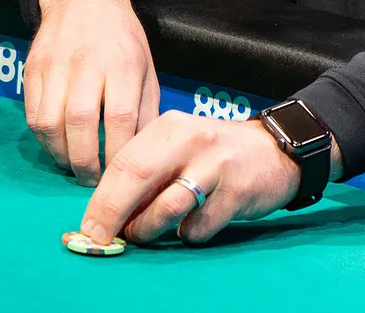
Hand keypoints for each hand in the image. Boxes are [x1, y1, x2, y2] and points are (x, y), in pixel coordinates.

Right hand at [23, 0, 158, 185]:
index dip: (117, 154)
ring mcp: (54, 65)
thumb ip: (146, 111)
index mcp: (123, 63)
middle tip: (92, 181)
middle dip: (85, 162)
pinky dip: (43, 139)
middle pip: (80, 122)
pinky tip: (58, 145)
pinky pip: (32, 115)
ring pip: (49, 122)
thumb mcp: (147, 68)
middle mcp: (87, 63)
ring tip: (73, 165)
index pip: (120, 118)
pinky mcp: (31, 69)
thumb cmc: (122, 40)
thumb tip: (143, 155)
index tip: (120, 176)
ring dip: (60, 155)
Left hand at [80, 111, 300, 245]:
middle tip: (101, 238)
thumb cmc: (215, 153)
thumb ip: (148, 170)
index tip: (88, 225)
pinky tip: (192, 226)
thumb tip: (107, 212)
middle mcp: (191, 139)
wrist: (275, 150)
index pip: (124, 161)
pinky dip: (188, 234)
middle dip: (113, 214)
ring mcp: (216, 164)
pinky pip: (199, 226)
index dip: (101, 198)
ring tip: (144, 235)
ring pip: (167, 207)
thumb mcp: (179, 147)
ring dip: (148, 229)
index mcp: (169, 125)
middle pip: (138, 179)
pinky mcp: (237, 191)